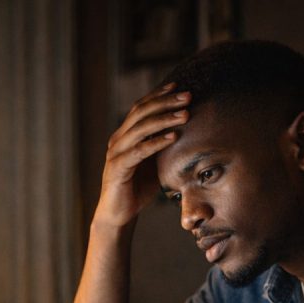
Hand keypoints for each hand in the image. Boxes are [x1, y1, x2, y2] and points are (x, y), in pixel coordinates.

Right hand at [92, 83, 189, 230]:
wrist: (119, 214)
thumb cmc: (138, 189)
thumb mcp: (154, 163)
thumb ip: (162, 147)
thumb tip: (186, 133)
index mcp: (125, 135)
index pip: (141, 108)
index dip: (158, 95)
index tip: (178, 86)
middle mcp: (118, 139)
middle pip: (141, 112)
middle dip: (166, 102)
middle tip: (188, 96)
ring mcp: (116, 153)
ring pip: (140, 129)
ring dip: (164, 120)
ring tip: (185, 114)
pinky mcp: (117, 168)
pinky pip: (139, 151)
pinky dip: (156, 142)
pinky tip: (173, 137)